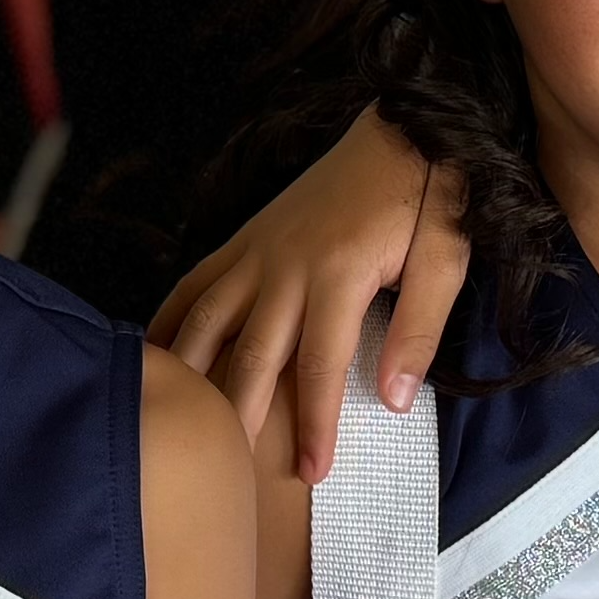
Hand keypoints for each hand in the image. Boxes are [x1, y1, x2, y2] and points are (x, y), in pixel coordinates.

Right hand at [147, 110, 460, 481]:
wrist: (403, 126)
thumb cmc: (431, 197)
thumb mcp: (446, 260)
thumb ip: (418, 330)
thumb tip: (393, 398)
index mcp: (339, 275)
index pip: (319, 367)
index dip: (313, 424)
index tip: (310, 472)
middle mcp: (286, 266)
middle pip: (250, 354)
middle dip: (240, 415)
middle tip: (233, 471)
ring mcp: (258, 251)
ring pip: (208, 319)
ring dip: (190, 372)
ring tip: (180, 422)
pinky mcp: (246, 239)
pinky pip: (196, 282)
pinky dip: (169, 316)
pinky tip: (153, 353)